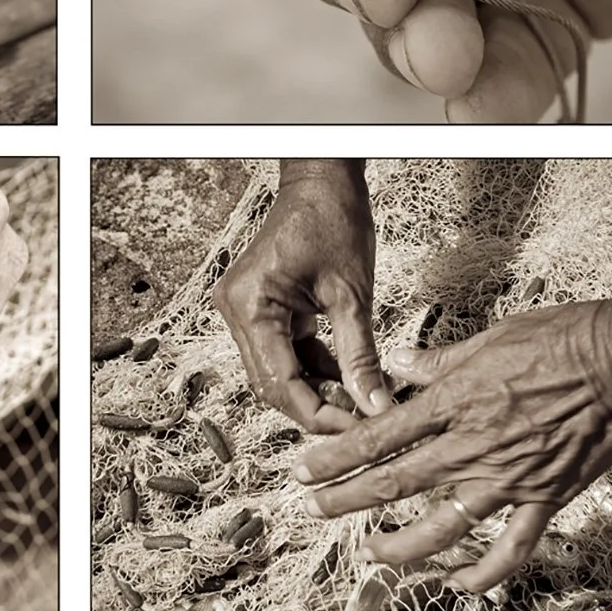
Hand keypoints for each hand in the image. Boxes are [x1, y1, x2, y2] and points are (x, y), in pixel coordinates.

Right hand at [213, 160, 388, 432]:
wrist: (319, 180)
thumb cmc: (332, 220)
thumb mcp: (352, 295)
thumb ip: (360, 356)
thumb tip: (375, 406)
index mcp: (252, 307)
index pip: (280, 384)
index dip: (319, 415)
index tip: (358, 430)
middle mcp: (236, 310)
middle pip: (272, 384)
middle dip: (317, 407)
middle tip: (361, 420)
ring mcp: (242, 308)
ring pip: (276, 371)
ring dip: (316, 388)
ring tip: (359, 396)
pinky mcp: (256, 305)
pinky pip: (281, 350)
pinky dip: (312, 366)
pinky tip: (344, 373)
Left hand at [294, 297, 611, 591]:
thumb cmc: (560, 340)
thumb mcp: (487, 338)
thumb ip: (437, 360)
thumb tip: (397, 363)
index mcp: (454, 400)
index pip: (379, 435)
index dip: (336, 455)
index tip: (303, 468)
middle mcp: (473, 443)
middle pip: (395, 480)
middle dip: (346, 498)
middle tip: (312, 509)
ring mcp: (509, 476)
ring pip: (443, 523)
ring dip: (401, 544)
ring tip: (370, 552)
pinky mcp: (546, 496)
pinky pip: (511, 546)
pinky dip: (485, 571)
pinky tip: (459, 583)